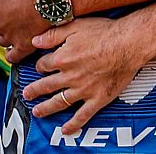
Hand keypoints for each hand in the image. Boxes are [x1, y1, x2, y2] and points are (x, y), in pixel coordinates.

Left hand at [0, 0, 51, 60]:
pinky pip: (13, 56)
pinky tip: (16, 48)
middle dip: (5, 19)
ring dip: (9, 35)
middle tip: (18, 11)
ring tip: (19, 28)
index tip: (10, 0)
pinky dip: (13, 54)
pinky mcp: (22, 46)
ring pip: (4, 40)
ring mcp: (9, 37)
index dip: (1, 2)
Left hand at [23, 17, 155, 134]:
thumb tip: (35, 40)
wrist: (128, 44)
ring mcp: (83, 90)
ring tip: (37, 112)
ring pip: (59, 102)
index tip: (41, 67)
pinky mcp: (97, 99)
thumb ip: (53, 34)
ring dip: (46, 108)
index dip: (40, 65)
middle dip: (34, 90)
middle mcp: (70, 76)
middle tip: (26, 95)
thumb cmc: (104, 32)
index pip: (43, 65)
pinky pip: (82, 115)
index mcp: (63, 58)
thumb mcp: (75, 26)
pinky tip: (66, 130)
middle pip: (46, 86)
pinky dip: (73, 124)